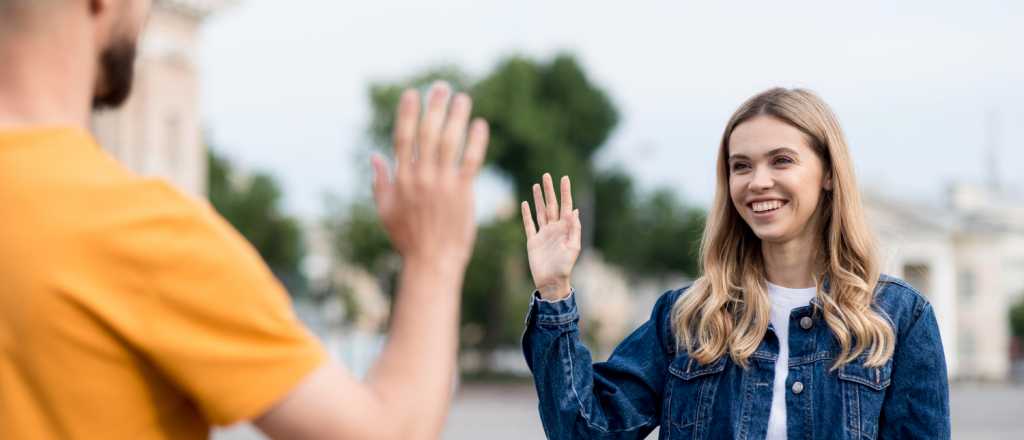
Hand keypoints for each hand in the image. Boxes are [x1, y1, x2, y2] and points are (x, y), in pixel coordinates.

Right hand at [372, 82, 489, 272]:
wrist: (432, 262)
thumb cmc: (407, 238)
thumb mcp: (386, 211)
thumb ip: (380, 182)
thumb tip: (374, 157)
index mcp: (401, 179)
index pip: (402, 137)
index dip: (407, 113)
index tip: (412, 94)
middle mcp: (420, 177)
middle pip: (427, 133)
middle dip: (434, 107)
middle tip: (441, 88)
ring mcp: (442, 184)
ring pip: (450, 142)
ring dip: (457, 117)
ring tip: (463, 99)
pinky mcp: (462, 193)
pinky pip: (470, 161)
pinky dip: (476, 141)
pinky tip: (480, 125)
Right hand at [521, 173, 581, 300]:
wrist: (551, 281)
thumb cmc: (565, 266)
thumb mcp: (573, 247)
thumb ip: (574, 229)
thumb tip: (574, 211)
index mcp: (565, 228)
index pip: (565, 205)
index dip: (565, 192)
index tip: (564, 178)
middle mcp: (554, 228)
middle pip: (551, 205)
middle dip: (549, 190)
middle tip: (547, 175)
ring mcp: (543, 234)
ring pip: (540, 211)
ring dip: (538, 199)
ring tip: (536, 185)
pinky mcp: (533, 241)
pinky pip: (529, 224)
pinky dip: (526, 214)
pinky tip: (525, 204)